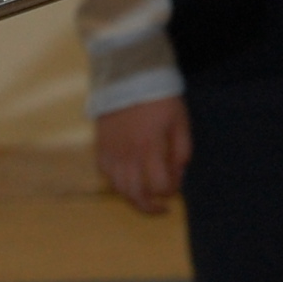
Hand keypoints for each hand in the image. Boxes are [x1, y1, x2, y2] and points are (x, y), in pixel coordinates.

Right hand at [93, 97, 190, 213]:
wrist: (129, 74)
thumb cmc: (160, 97)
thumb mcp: (180, 120)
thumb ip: (182, 150)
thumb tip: (178, 175)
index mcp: (150, 147)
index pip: (160, 185)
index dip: (171, 191)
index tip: (176, 184)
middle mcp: (128, 154)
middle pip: (135, 195)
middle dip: (150, 206)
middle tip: (161, 207)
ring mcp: (111, 151)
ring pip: (118, 188)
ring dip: (133, 198)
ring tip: (144, 197)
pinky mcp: (100, 146)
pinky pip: (105, 173)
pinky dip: (116, 182)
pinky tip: (127, 178)